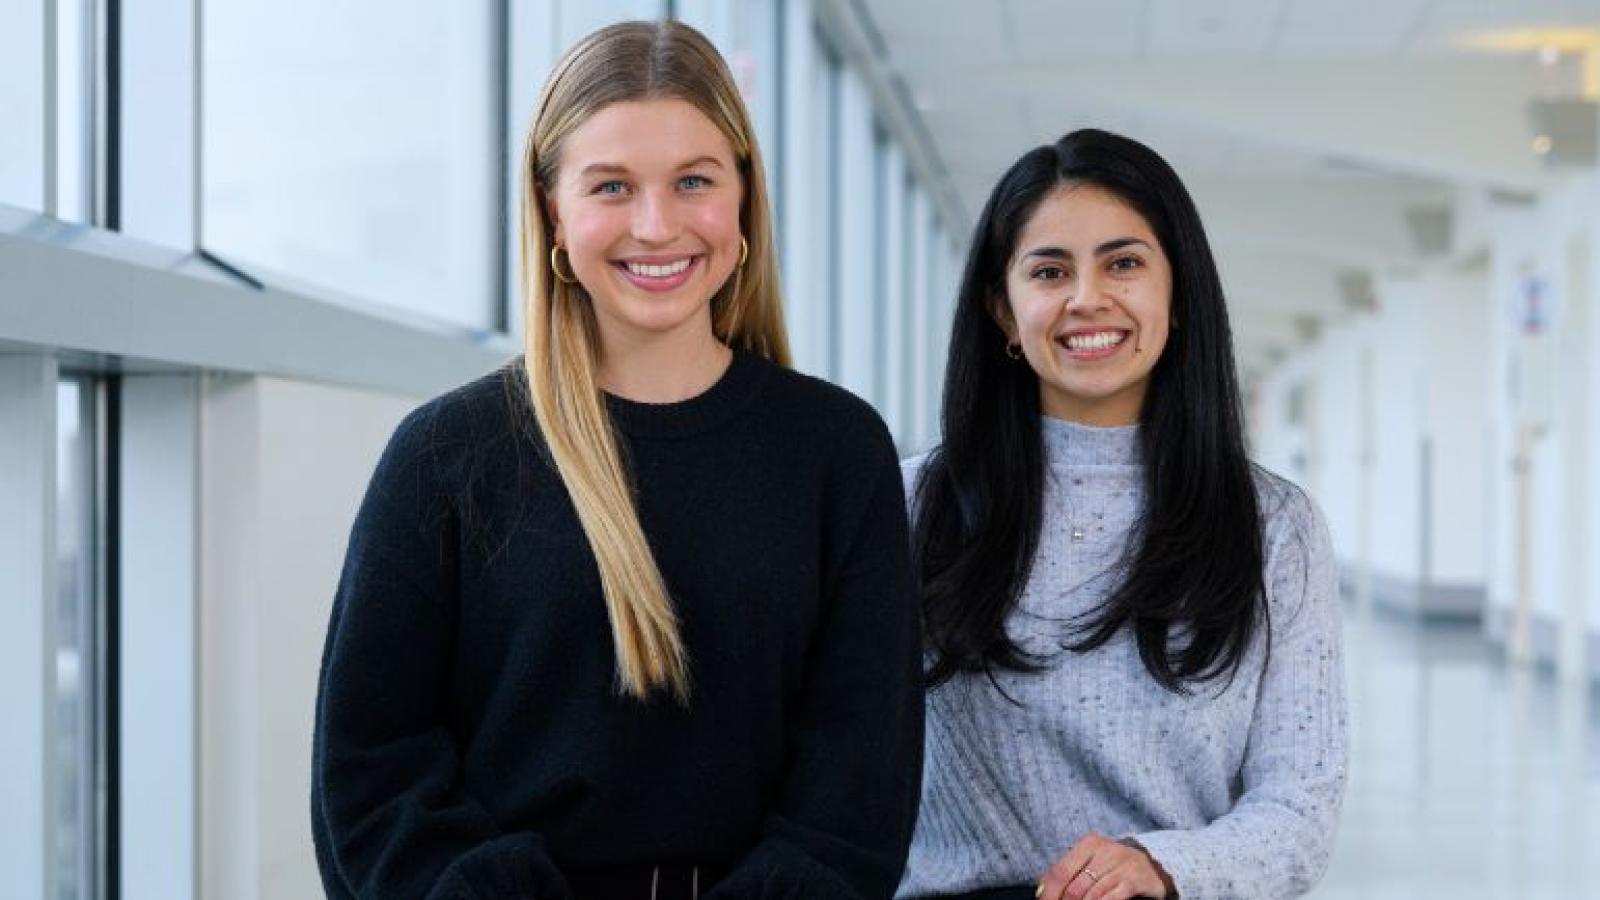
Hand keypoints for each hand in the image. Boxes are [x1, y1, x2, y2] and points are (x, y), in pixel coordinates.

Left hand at [1036, 833, 1174, 899]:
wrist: (1151, 867)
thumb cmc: (1113, 866)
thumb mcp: (1091, 862)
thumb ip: (1069, 873)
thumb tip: (1041, 891)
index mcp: (1089, 844)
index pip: (1060, 872)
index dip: (1049, 893)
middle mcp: (1105, 851)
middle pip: (1075, 887)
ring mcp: (1122, 865)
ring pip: (1092, 896)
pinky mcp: (1135, 880)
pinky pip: (1111, 899)